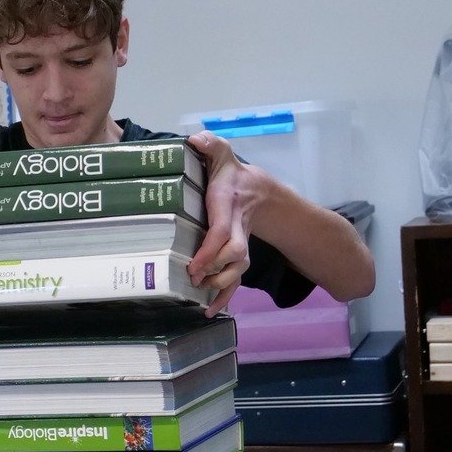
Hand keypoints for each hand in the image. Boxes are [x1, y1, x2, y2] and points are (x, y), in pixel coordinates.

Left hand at [185, 131, 265, 314]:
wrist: (257, 192)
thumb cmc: (230, 173)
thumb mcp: (221, 153)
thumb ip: (209, 144)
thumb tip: (196, 139)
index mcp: (228, 205)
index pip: (223, 231)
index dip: (211, 251)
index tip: (194, 266)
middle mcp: (237, 228)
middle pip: (235, 256)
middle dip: (217, 271)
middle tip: (193, 280)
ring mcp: (240, 245)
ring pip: (237, 271)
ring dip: (221, 289)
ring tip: (201, 299)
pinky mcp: (237, 256)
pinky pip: (235, 280)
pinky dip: (225, 298)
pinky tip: (209, 311)